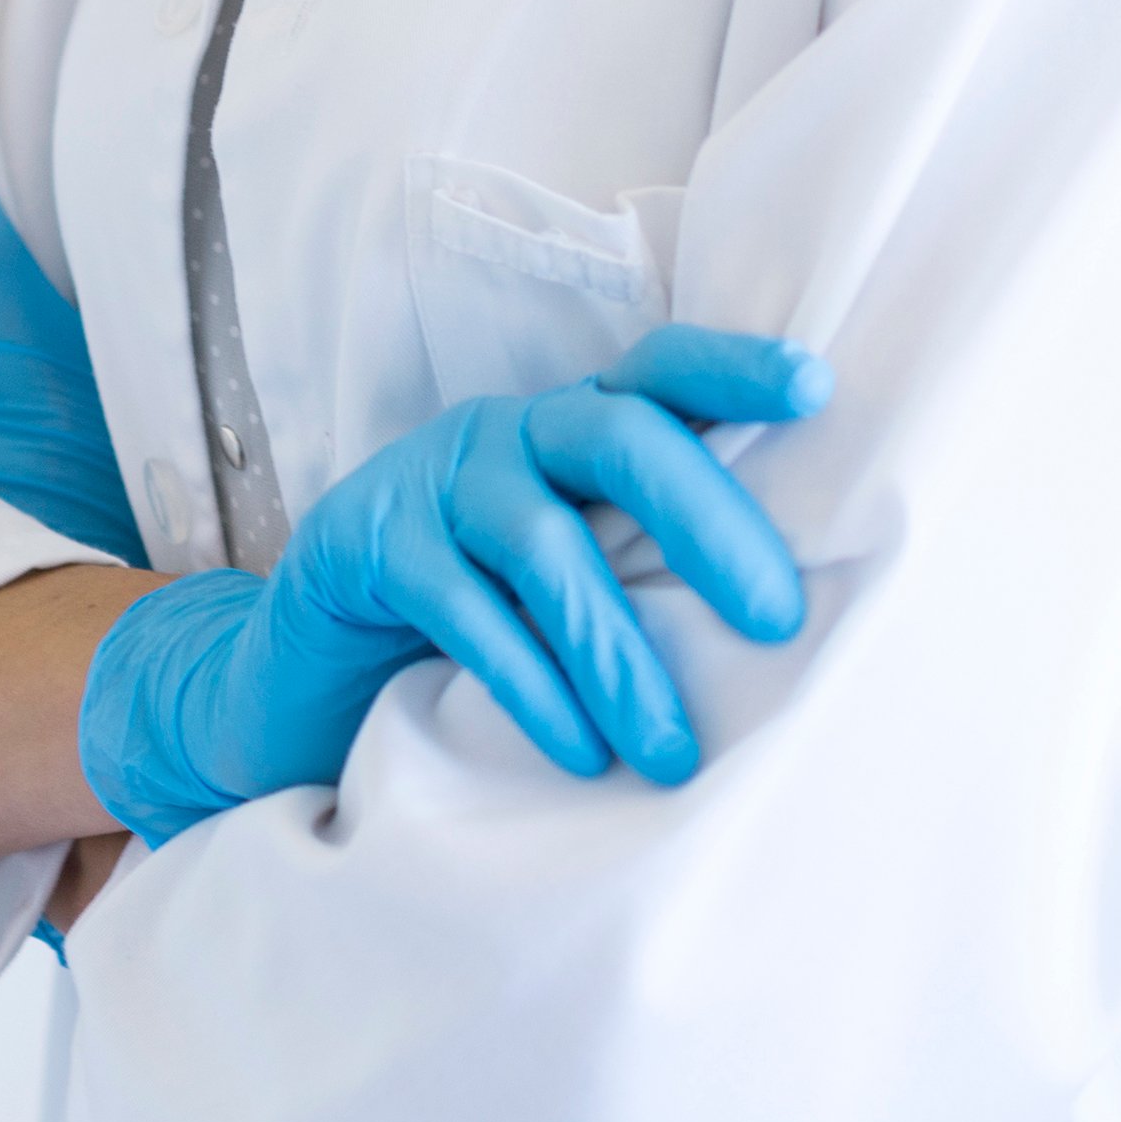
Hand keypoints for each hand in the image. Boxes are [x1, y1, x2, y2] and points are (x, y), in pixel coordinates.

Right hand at [75, 324, 827, 845]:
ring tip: (674, 752)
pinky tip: (578, 752)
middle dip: (709, 522)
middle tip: (779, 621)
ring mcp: (432, 484)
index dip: (733, 368)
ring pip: (545, 544)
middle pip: (620, 438)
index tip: (818, 389)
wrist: (302, 665)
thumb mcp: (564, 574)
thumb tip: (792, 625)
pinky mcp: (369, 548)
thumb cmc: (471, 623)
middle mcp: (506, 435)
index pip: (659, 372)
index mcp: (568, 431)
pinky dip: (530, 685)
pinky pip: (463, 612)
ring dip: (619, 652)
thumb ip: (643, 564)